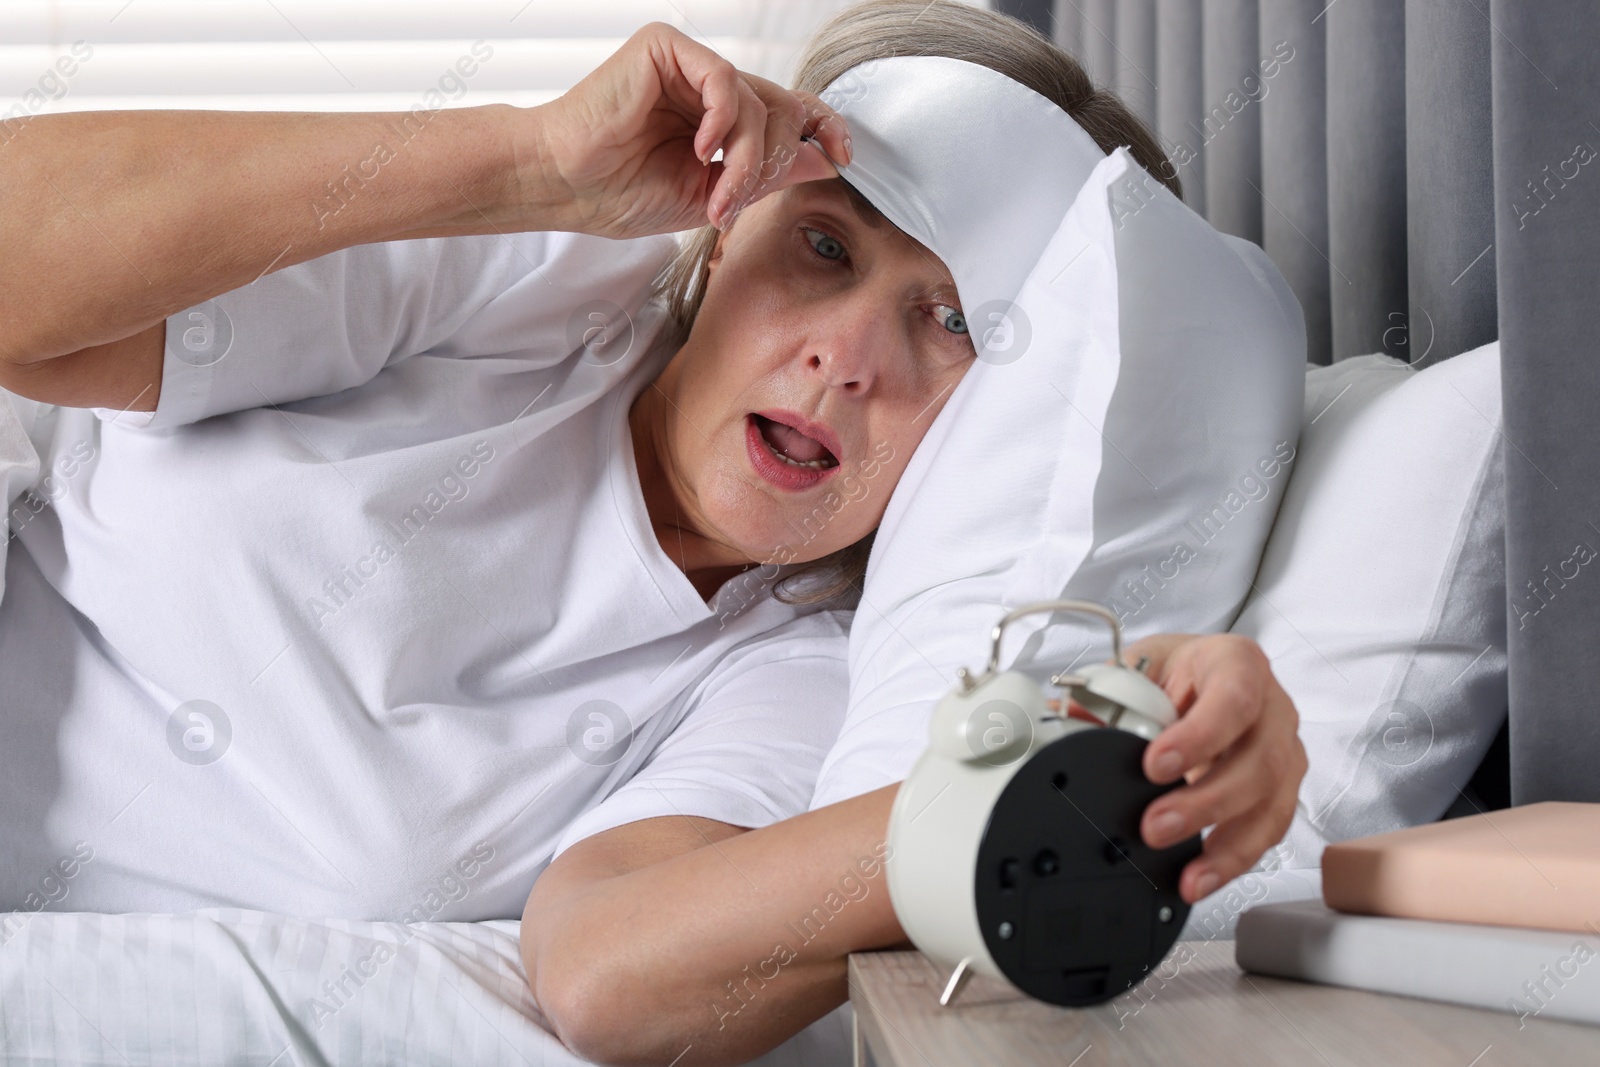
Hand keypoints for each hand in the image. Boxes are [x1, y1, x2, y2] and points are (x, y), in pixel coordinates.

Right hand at [529, 22, 848, 237]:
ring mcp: (689, 65)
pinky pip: (724, 77)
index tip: (844, 156)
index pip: (790, 109)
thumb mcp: (713, 195)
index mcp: (719, 118)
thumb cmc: (623, 194)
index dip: (825, 126)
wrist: (569, 186)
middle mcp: (708, 87)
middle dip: (768, 165)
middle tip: (732, 202)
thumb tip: (825, 160)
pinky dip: (722, 119)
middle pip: (781, 109)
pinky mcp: (667, 48)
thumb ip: (766, 174)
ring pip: (755, 101)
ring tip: (712, 190)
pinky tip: (700, 148)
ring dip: (743, 157)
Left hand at [1128, 633, 1306, 902]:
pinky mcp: (1281, 789)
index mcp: (1237, 663)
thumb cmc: (1176, 670)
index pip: (1232, 698)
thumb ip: (1107, 697)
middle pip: (1259, 761)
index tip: (1156, 766)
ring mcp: (1284, 750)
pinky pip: (1268, 830)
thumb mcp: (1138, 667)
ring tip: (1188, 877)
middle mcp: (1272, 707)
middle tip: (1155, 826)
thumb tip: (1067, 725)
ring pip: (1271, 804)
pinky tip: (1204, 877)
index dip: (1200, 736)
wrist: (1199, 677)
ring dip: (1228, 847)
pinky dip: (1234, 859)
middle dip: (1206, 803)